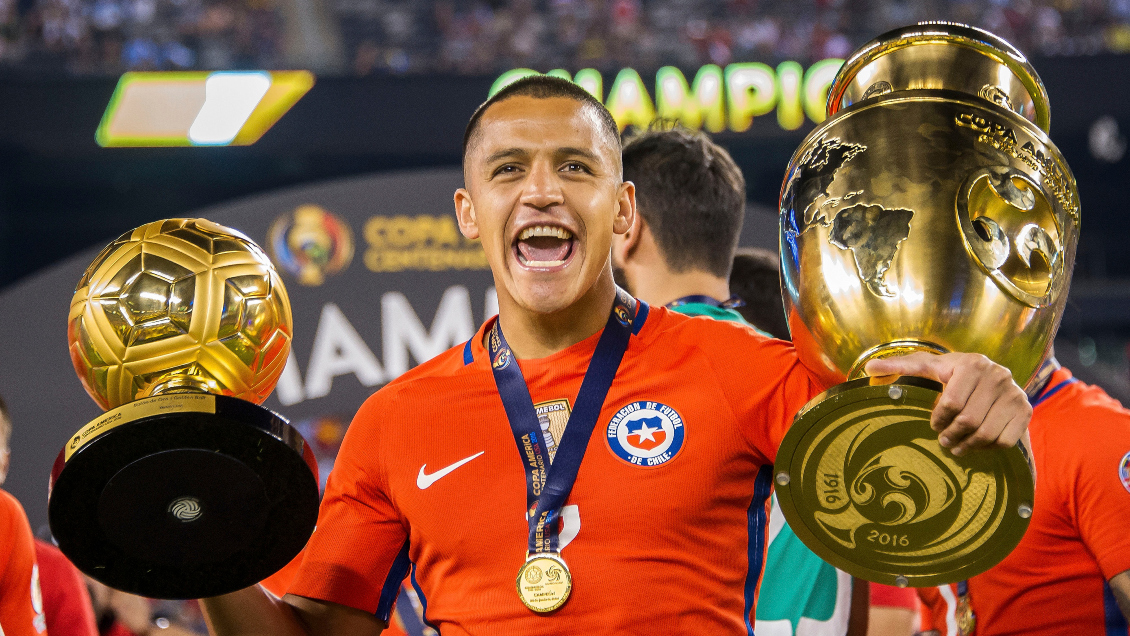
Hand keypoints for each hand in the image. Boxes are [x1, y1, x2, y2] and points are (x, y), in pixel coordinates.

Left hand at [864, 352, 1030, 456]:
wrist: (990, 378)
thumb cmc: (952, 374)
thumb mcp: (928, 366)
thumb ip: (900, 366)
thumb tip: (869, 368)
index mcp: (972, 363)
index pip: (951, 402)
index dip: (938, 419)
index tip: (933, 424)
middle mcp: (998, 375)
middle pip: (969, 420)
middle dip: (951, 435)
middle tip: (943, 440)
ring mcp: (1015, 394)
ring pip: (988, 433)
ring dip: (968, 445)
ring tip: (956, 446)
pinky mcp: (1026, 410)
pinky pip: (1006, 440)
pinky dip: (988, 448)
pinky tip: (977, 444)